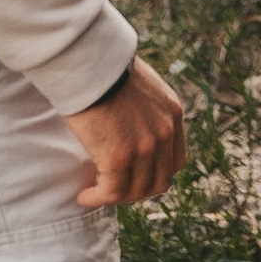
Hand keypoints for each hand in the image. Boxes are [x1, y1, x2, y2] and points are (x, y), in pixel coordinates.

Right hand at [66, 55, 188, 206]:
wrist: (88, 62)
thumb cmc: (106, 69)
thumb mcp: (143, 87)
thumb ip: (148, 110)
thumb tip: (133, 127)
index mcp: (173, 114)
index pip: (176, 161)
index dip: (155, 175)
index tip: (135, 176)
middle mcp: (165, 133)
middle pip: (159, 181)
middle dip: (136, 191)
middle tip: (114, 189)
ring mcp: (145, 147)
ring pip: (135, 191)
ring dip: (115, 197)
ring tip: (94, 193)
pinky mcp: (119, 156)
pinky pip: (112, 192)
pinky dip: (98, 198)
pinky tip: (84, 196)